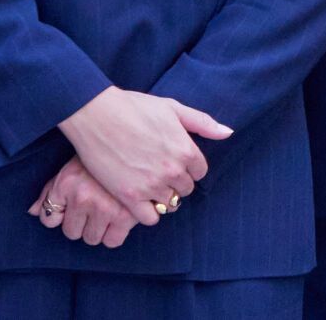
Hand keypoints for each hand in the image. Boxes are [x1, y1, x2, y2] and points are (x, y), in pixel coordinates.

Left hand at [28, 156, 140, 246]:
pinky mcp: (125, 215)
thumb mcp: (71, 167)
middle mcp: (82, 197)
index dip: (60, 214)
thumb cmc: (101, 156)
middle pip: (72, 232)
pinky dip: (115, 233)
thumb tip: (32, 212)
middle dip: (82, 222)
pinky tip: (120, 216)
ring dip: (99, 228)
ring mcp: (104, 207)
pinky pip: (112, 241)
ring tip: (108, 208)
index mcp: (66, 182)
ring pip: (92, 238)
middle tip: (94, 204)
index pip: (49, 219)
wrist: (132, 140)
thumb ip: (50, 191)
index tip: (72, 205)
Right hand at [58, 86, 229, 220]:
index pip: (200, 171)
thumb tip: (228, 133)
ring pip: (169, 204)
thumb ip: (202, 122)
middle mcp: (172, 170)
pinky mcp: (129, 197)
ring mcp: (151, 185)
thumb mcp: (173, 108)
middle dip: (176, 182)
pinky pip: (149, 218)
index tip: (175, 161)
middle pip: (186, 189)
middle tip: (159, 172)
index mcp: (185, 149)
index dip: (189, 167)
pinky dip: (147, 212)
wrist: (97, 115)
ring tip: (148, 185)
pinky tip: (139, 199)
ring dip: (161, 196)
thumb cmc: (135, 107)